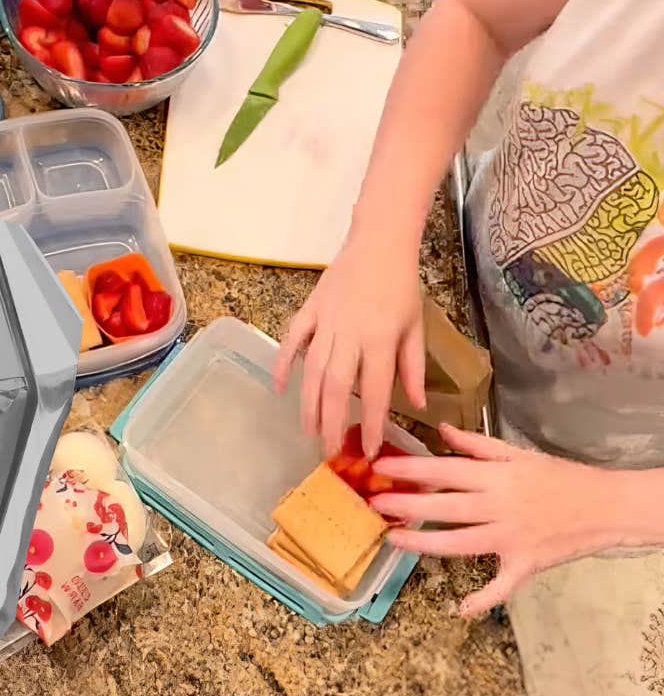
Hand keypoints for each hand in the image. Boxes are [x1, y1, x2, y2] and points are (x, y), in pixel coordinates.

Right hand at [272, 234, 426, 457]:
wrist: (379, 244)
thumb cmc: (401, 287)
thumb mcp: (416, 327)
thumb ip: (412, 367)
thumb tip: (415, 404)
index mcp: (380, 340)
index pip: (376, 391)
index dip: (373, 424)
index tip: (370, 451)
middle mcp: (350, 336)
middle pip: (337, 388)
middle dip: (332, 423)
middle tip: (329, 452)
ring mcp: (326, 323)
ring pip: (313, 371)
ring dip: (309, 404)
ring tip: (308, 432)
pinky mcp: (309, 311)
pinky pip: (292, 342)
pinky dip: (283, 365)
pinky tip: (279, 389)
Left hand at [369, 424, 619, 616]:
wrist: (607, 506)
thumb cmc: (559, 477)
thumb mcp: (518, 454)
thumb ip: (477, 445)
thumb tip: (442, 430)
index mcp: (497, 477)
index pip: (445, 470)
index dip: (410, 470)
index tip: (380, 469)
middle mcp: (499, 506)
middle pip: (446, 508)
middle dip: (407, 506)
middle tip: (374, 504)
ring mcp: (511, 538)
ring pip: (461, 544)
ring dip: (424, 544)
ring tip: (393, 539)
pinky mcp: (526, 563)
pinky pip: (502, 585)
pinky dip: (483, 598)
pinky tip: (460, 608)